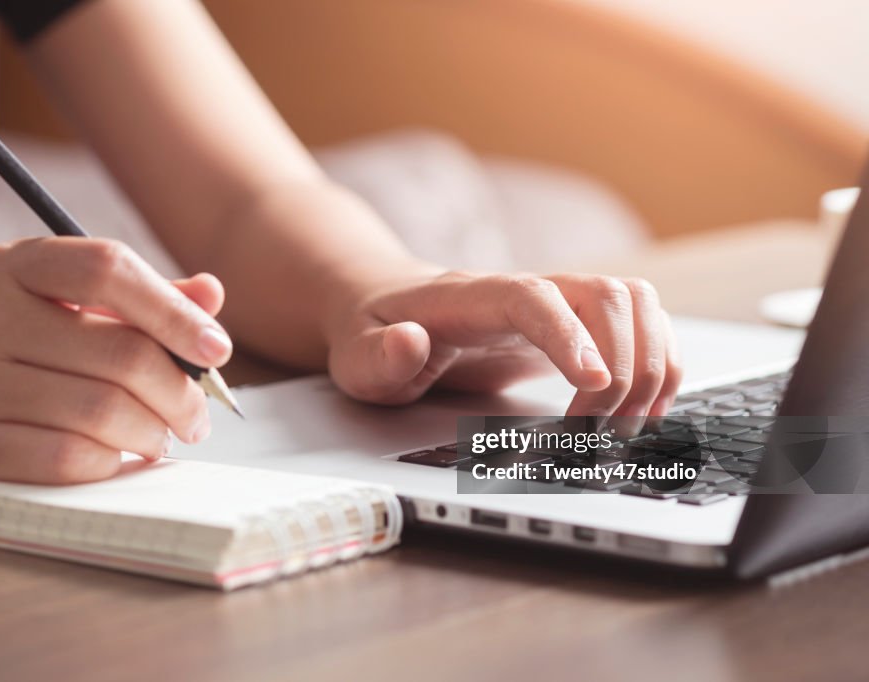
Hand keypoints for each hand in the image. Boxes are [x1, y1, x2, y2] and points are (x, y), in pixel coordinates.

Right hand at [0, 237, 231, 490]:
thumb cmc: (4, 338)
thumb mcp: (57, 297)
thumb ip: (136, 296)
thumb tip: (211, 296)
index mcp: (16, 266)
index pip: (108, 269)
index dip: (175, 311)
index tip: (216, 348)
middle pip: (120, 354)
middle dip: (180, 393)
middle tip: (196, 414)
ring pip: (101, 413)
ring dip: (152, 432)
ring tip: (161, 435)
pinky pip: (67, 460)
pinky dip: (111, 463)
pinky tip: (119, 457)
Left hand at [326, 270, 681, 416]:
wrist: (389, 308)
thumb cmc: (376, 334)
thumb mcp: (358, 356)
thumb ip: (379, 355)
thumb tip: (408, 342)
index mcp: (471, 297)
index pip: (533, 298)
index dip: (569, 336)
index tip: (593, 386)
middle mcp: (525, 290)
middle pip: (604, 294)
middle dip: (621, 367)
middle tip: (597, 432)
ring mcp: (557, 304)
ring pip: (635, 302)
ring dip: (651, 364)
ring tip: (628, 426)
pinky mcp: (574, 326)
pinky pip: (641, 325)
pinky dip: (659, 364)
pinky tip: (644, 410)